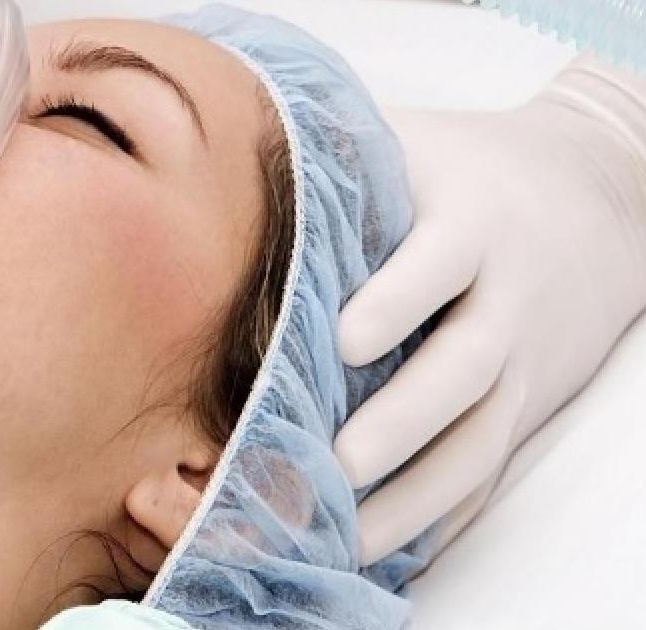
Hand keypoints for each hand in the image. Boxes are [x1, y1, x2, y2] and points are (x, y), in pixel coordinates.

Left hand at [334, 57, 645, 564]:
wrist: (599, 194)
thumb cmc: (470, 168)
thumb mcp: (416, 143)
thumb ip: (342, 155)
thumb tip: (228, 169)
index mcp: (470, 224)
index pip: (439, 264)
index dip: (397, 300)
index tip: (344, 339)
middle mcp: (503, 299)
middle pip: (464, 369)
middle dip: (404, 420)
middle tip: (342, 462)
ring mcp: (522, 361)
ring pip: (479, 439)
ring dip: (419, 495)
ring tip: (352, 538)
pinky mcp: (526, 404)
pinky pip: (490, 468)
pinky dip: (447, 513)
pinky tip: (396, 551)